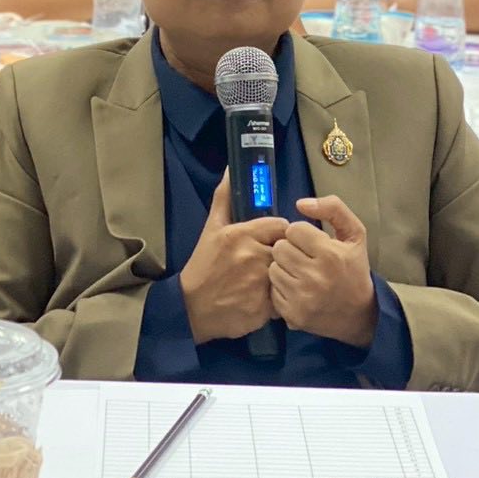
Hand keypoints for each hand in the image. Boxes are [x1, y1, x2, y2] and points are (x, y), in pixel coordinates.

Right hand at [180, 175, 287, 343]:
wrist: (191, 308)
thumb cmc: (203, 265)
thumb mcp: (211, 228)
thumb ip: (224, 198)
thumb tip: (231, 169)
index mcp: (243, 234)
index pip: (281, 226)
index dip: (278, 233)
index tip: (270, 240)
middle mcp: (255, 257)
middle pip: (287, 250)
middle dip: (280, 254)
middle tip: (266, 262)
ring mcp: (261, 283)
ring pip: (287, 273)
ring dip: (281, 276)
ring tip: (265, 280)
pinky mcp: (265, 307)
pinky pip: (283, 298)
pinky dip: (277, 298)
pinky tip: (263, 297)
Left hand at [270, 195, 375, 348]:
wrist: (359, 315)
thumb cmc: (354, 269)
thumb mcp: (355, 235)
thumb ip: (333, 209)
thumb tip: (300, 203)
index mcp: (330, 254)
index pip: (293, 229)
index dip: (302, 234)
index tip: (312, 244)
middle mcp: (315, 277)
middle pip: (280, 248)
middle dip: (291, 249)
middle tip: (304, 258)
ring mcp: (303, 298)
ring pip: (273, 268)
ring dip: (284, 268)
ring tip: (300, 273)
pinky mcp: (293, 314)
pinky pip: (272, 290)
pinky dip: (282, 288)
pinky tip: (297, 289)